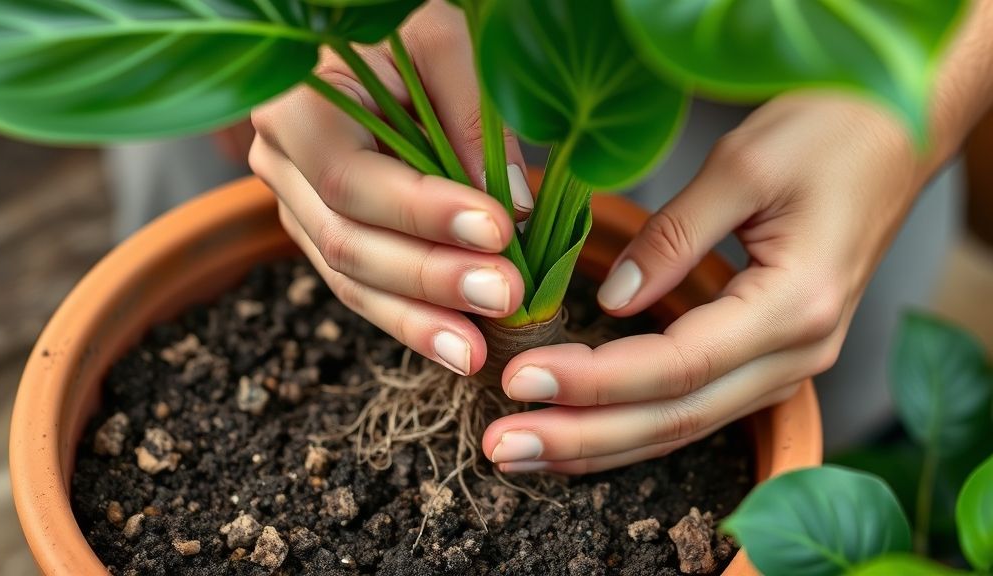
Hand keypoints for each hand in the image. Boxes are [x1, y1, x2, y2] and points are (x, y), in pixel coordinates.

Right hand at [249, 2, 533, 375]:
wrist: (364, 48)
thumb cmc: (401, 31)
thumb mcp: (437, 38)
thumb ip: (470, 110)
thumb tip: (509, 203)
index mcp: (294, 108)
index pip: (351, 179)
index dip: (422, 212)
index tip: (498, 229)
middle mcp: (281, 164)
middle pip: (348, 241)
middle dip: (430, 277)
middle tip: (505, 295)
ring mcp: (297, 207)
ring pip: (351, 281)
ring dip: (419, 320)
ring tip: (478, 351)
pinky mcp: (324, 234)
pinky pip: (361, 290)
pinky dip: (411, 319)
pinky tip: (457, 343)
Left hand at [483, 93, 925, 473]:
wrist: (893, 136)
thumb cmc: (829, 133)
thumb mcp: (744, 166)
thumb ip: (675, 239)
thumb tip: (612, 300)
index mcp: (796, 307)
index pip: (676, 366)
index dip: (594, 381)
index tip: (519, 381)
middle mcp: (798, 354)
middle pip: (675, 416)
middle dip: (582, 435)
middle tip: (501, 445)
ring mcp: (788, 364)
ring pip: (682, 425)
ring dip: (599, 443)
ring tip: (522, 452)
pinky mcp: (769, 358)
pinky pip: (693, 407)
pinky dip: (632, 425)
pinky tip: (581, 435)